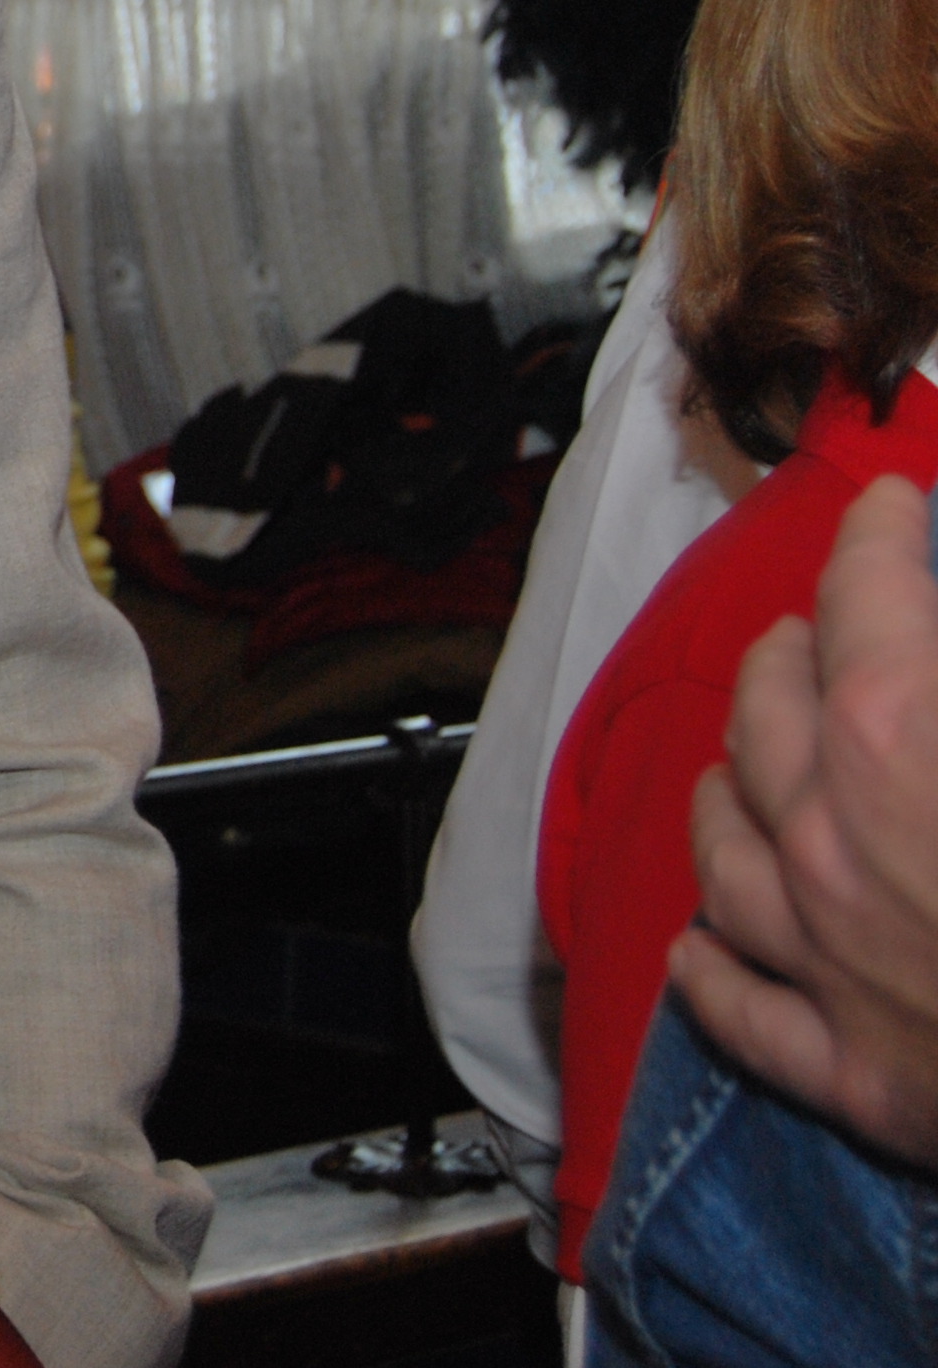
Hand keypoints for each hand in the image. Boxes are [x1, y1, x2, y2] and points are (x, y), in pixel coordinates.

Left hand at [671, 474, 937, 1164]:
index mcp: (896, 740)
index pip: (863, 603)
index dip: (876, 541)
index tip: (888, 509)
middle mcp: (834, 846)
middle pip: (770, 723)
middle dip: (787, 658)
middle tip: (804, 632)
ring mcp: (833, 968)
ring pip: (729, 857)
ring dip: (727, 793)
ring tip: (736, 762)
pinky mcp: (858, 1082)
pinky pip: (749, 1019)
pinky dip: (713, 979)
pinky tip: (695, 953)